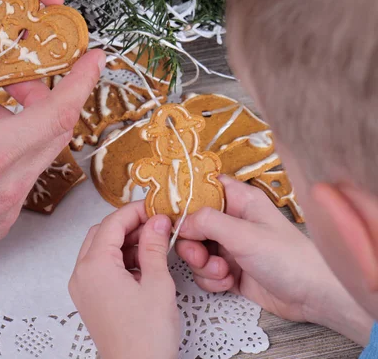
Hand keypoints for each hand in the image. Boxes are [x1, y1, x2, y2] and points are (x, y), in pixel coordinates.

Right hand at [0, 50, 105, 275]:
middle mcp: (10, 183)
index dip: (81, 83)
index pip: (57, 114)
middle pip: (55, 131)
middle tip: (17, 82)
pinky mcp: (4, 220)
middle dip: (45, 98)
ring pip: (38, 151)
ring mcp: (10, 205)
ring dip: (23, 124)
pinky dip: (14, 150)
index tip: (91, 61)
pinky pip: (24, 174)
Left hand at [69, 202, 179, 358]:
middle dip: (128, 225)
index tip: (155, 206)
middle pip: (101, 233)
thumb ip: (155, 246)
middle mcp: (81, 274)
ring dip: (123, 242)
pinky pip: (99, 267)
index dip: (135, 211)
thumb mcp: (158, 284)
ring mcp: (82, 287)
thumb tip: (156, 221)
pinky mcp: (88, 298)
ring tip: (153, 245)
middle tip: (155, 224)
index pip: (112, 223)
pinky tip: (142, 264)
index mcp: (95, 266)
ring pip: (99, 249)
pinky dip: (118, 259)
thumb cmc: (146, 337)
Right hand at [176, 175, 372, 344]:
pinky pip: (205, 271)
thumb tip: (179, 221)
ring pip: (196, 250)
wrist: (313, 296)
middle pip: (192, 224)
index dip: (184, 199)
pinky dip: (211, 279)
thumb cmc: (288, 258)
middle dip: (191, 243)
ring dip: (202, 265)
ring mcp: (230, 246)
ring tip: (222, 272)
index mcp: (240, 200)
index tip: (172, 215)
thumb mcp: (243, 234)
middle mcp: (233, 220)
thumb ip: (206, 222)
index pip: (203, 188)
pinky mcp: (230, 270)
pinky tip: (229, 283)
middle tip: (200, 255)